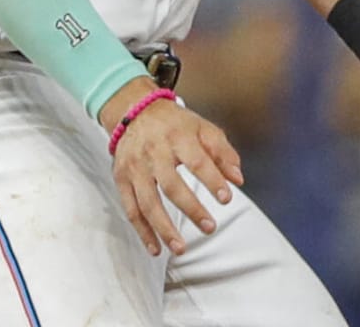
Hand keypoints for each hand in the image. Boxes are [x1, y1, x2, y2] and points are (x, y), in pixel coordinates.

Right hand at [99, 77, 243, 256]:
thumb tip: (237, 179)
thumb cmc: (174, 123)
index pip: (197, 161)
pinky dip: (142, 231)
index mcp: (177, 136)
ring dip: (164, 228)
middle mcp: (154, 151)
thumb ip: (222, 152)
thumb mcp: (202, 128)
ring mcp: (136, 167)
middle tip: (209, 227)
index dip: (213, 180)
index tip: (226, 198)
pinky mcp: (122, 178)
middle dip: (191, 208)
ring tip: (181, 248)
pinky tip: (156, 248)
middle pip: (171, 184)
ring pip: (148, 202)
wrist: (135, 110)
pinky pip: (131, 209)